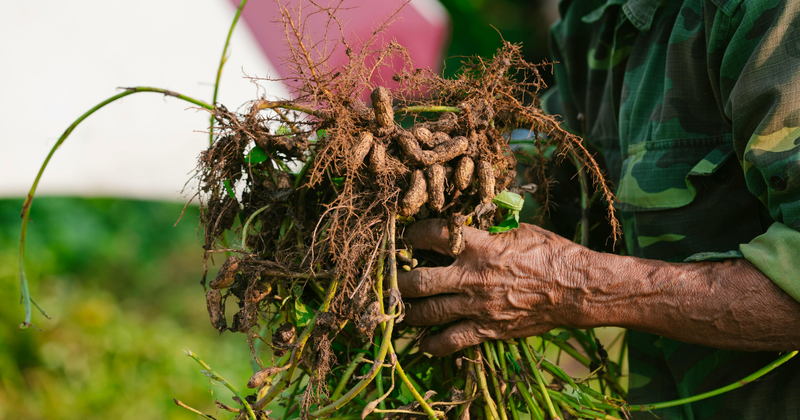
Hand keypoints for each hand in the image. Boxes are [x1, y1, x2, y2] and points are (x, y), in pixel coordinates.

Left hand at [398, 218, 591, 355]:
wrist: (576, 289)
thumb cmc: (551, 253)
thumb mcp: (519, 229)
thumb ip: (489, 228)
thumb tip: (470, 217)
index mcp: (479, 246)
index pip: (433, 235)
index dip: (413, 233)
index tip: (406, 235)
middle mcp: (471, 277)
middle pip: (419, 281)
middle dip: (398, 281)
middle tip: (389, 278)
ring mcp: (477, 306)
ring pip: (428, 313)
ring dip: (408, 311)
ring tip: (398, 308)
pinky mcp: (487, 329)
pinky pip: (451, 341)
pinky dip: (432, 344)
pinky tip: (423, 343)